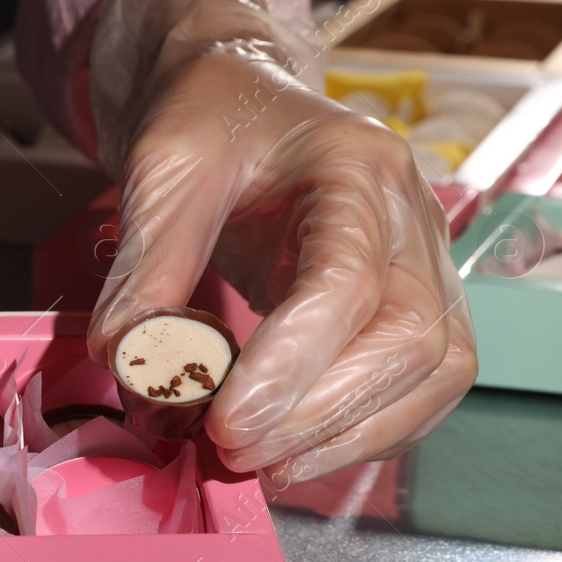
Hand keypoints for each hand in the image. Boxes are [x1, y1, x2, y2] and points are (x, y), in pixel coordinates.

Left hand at [86, 0, 476, 487]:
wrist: (244, 98)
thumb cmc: (211, 121)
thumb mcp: (164, 167)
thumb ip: (148, 261)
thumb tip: (128, 359)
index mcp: (355, 166)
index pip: (348, 281)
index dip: (291, 365)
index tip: (227, 422)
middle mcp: (412, 216)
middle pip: (410, 339)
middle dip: (322, 415)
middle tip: (235, 451)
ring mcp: (426, 264)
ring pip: (434, 373)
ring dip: (350, 437)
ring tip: (265, 464)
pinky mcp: (418, 306)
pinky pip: (422, 388)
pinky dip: (364, 433)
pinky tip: (298, 449)